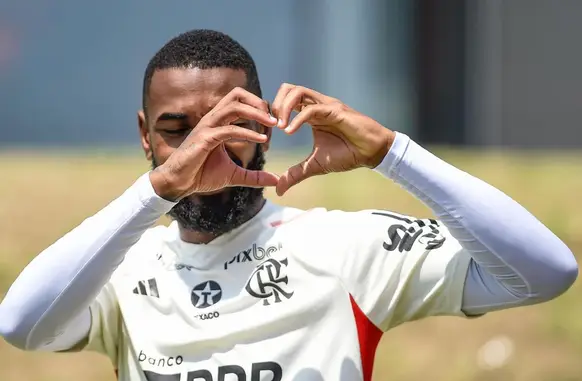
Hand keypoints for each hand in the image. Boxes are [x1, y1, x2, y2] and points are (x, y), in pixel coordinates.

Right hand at [150, 87, 278, 201]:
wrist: (178, 184)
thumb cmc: (201, 175)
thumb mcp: (234, 175)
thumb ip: (254, 176)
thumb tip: (276, 181)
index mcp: (219, 122)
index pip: (242, 102)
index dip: (260, 110)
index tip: (272, 129)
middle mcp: (213, 119)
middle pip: (237, 94)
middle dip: (259, 103)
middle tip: (275, 120)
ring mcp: (207, 127)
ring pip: (234, 106)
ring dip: (256, 113)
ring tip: (272, 125)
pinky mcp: (204, 139)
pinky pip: (229, 130)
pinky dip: (248, 133)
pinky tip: (261, 140)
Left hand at [270, 83, 395, 195]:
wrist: (372, 153)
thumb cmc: (347, 154)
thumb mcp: (315, 166)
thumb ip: (296, 174)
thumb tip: (278, 189)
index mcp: (310, 114)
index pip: (285, 101)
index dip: (272, 114)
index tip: (267, 134)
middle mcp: (317, 105)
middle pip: (288, 88)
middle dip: (274, 105)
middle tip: (270, 126)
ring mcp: (326, 105)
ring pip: (298, 91)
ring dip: (283, 107)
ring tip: (279, 127)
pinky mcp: (335, 111)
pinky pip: (312, 109)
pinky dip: (297, 119)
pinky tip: (290, 132)